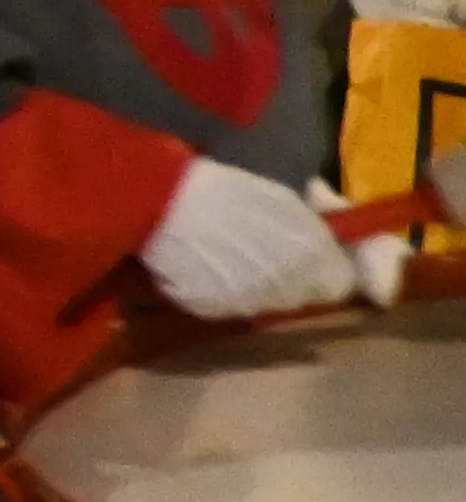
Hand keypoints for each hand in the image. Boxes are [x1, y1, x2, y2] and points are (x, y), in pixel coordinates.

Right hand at [144, 156, 365, 320]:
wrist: (160, 203)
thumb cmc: (223, 191)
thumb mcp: (281, 200)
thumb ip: (313, 230)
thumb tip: (331, 248)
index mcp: (308, 253)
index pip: (340, 285)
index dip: (327, 270)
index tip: (314, 258)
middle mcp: (285, 285)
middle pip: (301, 297)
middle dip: (292, 279)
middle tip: (265, 252)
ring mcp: (248, 302)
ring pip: (266, 304)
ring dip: (257, 286)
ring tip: (229, 256)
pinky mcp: (213, 310)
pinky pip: (231, 306)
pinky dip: (224, 291)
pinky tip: (205, 266)